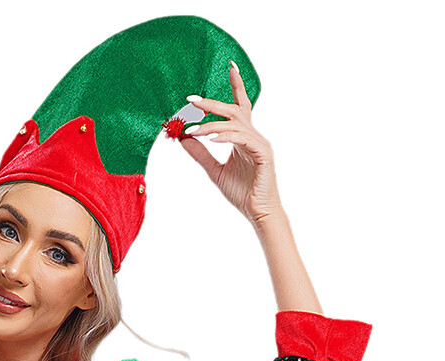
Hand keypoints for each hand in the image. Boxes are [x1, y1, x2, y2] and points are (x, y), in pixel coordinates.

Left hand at [180, 60, 280, 226]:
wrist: (258, 212)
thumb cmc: (241, 192)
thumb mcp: (214, 170)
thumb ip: (200, 153)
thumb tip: (182, 138)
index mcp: (243, 136)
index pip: (239, 104)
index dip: (236, 84)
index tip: (229, 65)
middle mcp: (252, 134)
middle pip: (232, 110)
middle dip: (211, 104)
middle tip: (190, 100)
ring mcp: (259, 142)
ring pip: (234, 123)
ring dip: (211, 125)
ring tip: (191, 130)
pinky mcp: (262, 153)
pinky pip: (242, 138)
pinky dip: (226, 136)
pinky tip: (212, 138)